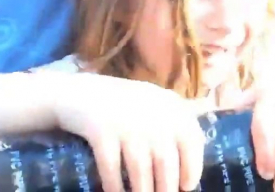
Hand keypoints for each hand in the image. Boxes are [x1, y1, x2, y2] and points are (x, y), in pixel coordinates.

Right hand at [50, 73, 204, 191]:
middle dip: (166, 187)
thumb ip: (176, 123)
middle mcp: (152, 113)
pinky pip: (111, 167)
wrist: (78, 93)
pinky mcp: (100, 130)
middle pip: (166, 161)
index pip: (192, 140)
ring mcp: (126, 121)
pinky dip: (114, 186)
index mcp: (170, 106)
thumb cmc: (123, 105)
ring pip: (141, 169)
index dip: (192, 167)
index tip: (186, 187)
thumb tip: (195, 158)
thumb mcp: (155, 104)